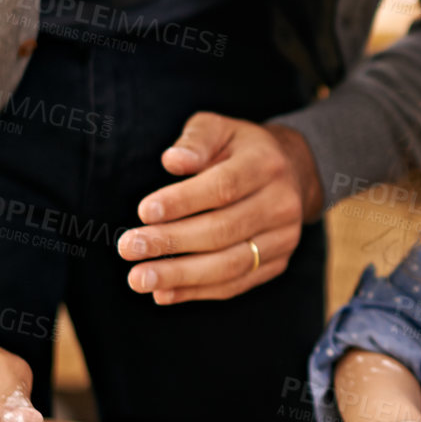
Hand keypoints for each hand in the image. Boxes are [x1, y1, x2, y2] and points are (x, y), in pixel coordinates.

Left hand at [119, 113, 323, 304]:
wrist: (293, 173)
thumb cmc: (240, 149)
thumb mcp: (219, 129)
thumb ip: (195, 141)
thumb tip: (172, 161)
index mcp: (266, 164)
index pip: (223, 187)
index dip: (183, 202)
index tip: (143, 212)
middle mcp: (281, 203)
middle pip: (223, 230)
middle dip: (171, 242)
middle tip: (128, 248)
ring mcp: (283, 238)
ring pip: (229, 265)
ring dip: (179, 276)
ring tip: (139, 279)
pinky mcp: (277, 263)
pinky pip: (235, 284)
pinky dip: (196, 292)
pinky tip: (162, 293)